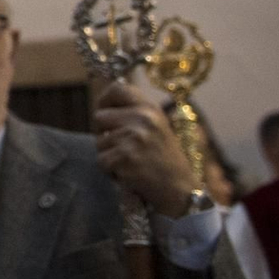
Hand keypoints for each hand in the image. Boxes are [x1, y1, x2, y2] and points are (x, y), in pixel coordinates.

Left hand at [92, 81, 195, 217]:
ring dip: (109, 154)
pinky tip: (129, 173)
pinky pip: (101, 161)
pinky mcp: (124, 158)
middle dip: (105, 133)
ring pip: (99, 141)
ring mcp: (133, 138)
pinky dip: (110, 170)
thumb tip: (103, 103)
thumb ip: (133, 112)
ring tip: (132, 161)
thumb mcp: (155, 126)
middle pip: (99, 117)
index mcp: (150, 108)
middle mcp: (142, 119)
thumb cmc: (163, 158)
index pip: (117, 89)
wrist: (179, 189)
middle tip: (124, 147)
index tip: (105, 111)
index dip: (105, 100)